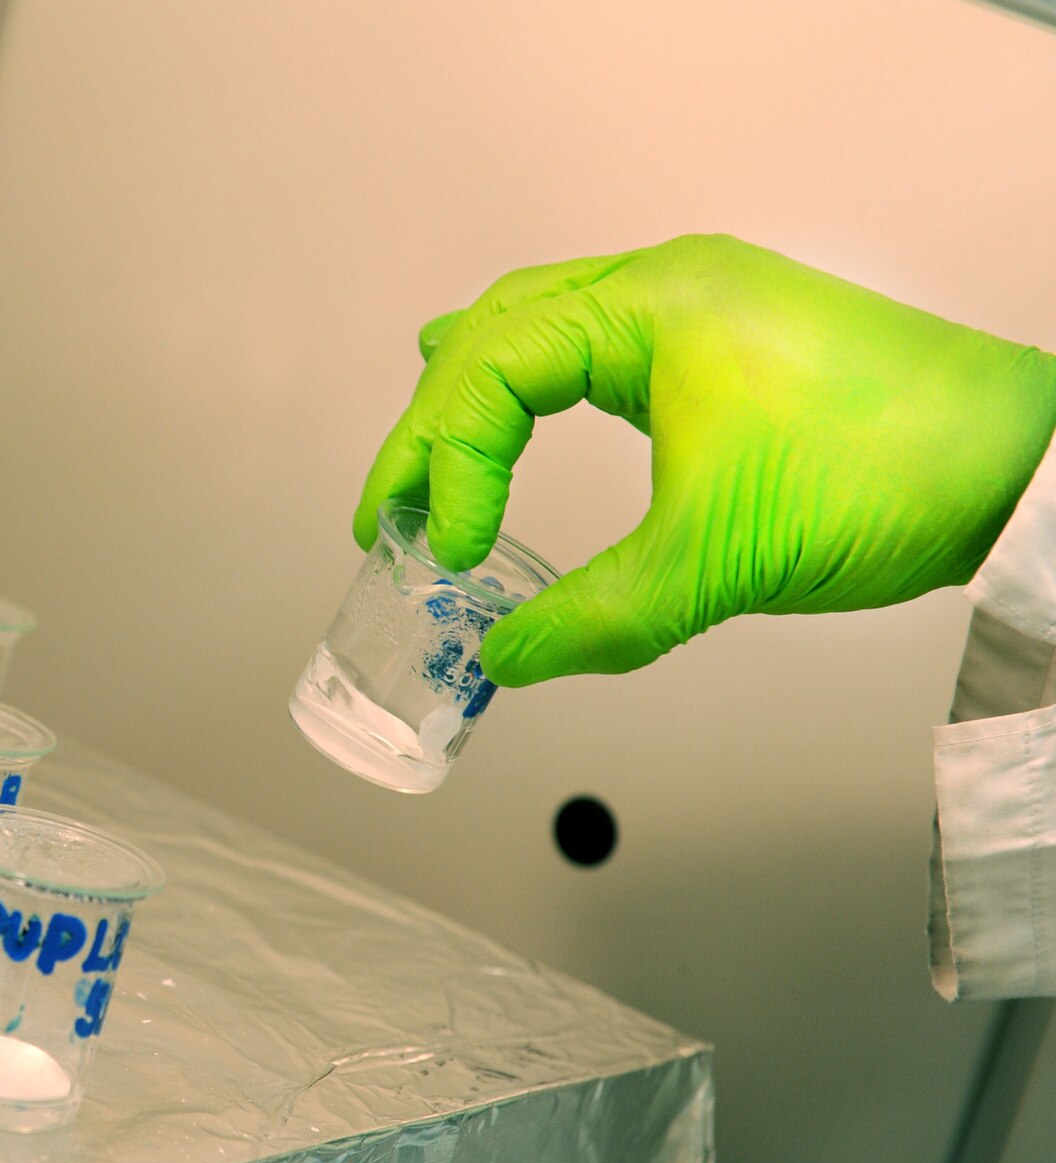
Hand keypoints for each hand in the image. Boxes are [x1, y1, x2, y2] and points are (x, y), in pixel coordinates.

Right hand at [353, 234, 1055, 685]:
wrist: (1021, 465)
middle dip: (431, 430)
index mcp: (653, 304)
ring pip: (538, 325)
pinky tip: (517, 412)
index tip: (454, 553)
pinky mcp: (727, 337)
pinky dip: (531, 382)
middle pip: (495, 337)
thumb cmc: (893, 474)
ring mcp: (699, 302)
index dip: (452, 465)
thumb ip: (597, 617)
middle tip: (389, 516)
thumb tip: (505, 660)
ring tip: (426, 464)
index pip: (494, 372)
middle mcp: (667, 284)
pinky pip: (591, 339)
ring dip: (472, 398)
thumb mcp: (721, 558)